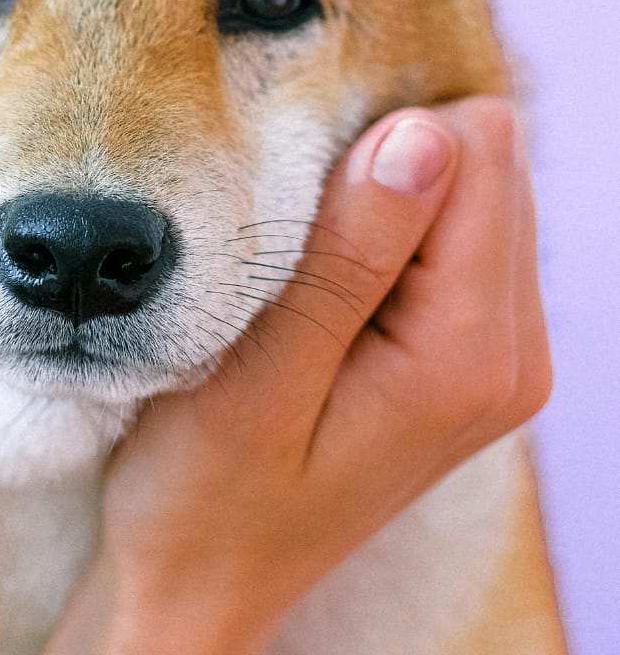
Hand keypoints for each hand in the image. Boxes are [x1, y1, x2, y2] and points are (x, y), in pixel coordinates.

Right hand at [48, 99, 551, 654]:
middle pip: (491, 160)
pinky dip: (393, 222)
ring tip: (308, 265)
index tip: (299, 204)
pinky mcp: (474, 349)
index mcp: (468, 355)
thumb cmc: (204, 492)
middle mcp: (515, 354)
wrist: (203, 583)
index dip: (375, 147)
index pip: (478, 150)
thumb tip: (425, 136)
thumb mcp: (257, 376)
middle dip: (388, 164)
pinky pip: (463, 225)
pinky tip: (331, 279)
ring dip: (388, 193)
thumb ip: (350, 255)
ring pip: (480, 183)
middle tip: (297, 237)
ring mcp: (503, 355)